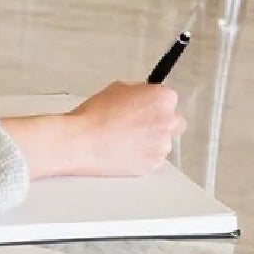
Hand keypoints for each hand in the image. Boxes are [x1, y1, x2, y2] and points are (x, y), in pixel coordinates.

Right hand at [1, 82, 184, 179]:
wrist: (80, 142)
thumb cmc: (94, 116)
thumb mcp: (117, 89)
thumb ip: (138, 92)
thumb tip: (142, 96)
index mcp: (163, 98)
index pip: (169, 100)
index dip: (153, 105)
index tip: (144, 109)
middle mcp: (168, 121)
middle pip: (174, 122)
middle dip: (159, 124)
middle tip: (138, 126)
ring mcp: (162, 145)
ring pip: (163, 143)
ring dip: (150, 142)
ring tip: (125, 141)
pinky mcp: (153, 165)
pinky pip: (153, 160)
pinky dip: (142, 157)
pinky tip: (124, 152)